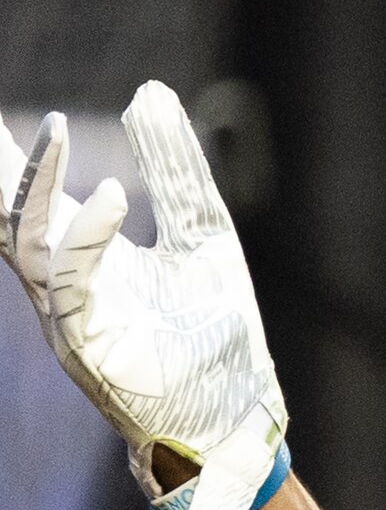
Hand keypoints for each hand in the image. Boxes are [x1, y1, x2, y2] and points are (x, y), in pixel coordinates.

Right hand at [7, 89, 291, 509]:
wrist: (238, 418)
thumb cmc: (215, 334)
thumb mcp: (203, 234)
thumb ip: (175, 168)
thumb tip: (149, 91)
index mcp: (82, 256)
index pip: (28, 194)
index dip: (10, 152)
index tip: (0, 112)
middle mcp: (62, 283)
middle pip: (5, 212)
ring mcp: (68, 316)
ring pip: (25, 240)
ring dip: (34, 186)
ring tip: (52, 130)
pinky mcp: (89, 345)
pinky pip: (71, 283)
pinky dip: (84, 237)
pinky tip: (108, 196)